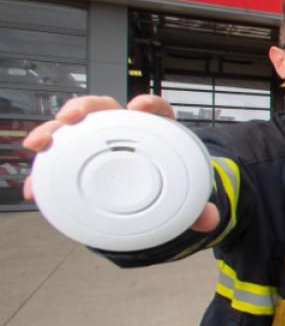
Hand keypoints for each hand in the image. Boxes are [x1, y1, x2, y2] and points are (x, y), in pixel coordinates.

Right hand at [22, 94, 218, 232]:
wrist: (159, 198)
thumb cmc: (175, 189)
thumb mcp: (190, 199)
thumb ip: (202, 208)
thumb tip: (211, 219)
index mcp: (158, 133)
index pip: (158, 111)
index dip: (149, 105)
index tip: (139, 107)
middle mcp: (126, 131)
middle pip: (104, 110)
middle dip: (84, 108)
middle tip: (69, 118)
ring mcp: (100, 143)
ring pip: (75, 130)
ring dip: (52, 132)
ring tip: (38, 144)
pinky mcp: (82, 161)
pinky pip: (61, 161)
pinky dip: (45, 173)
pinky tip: (32, 187)